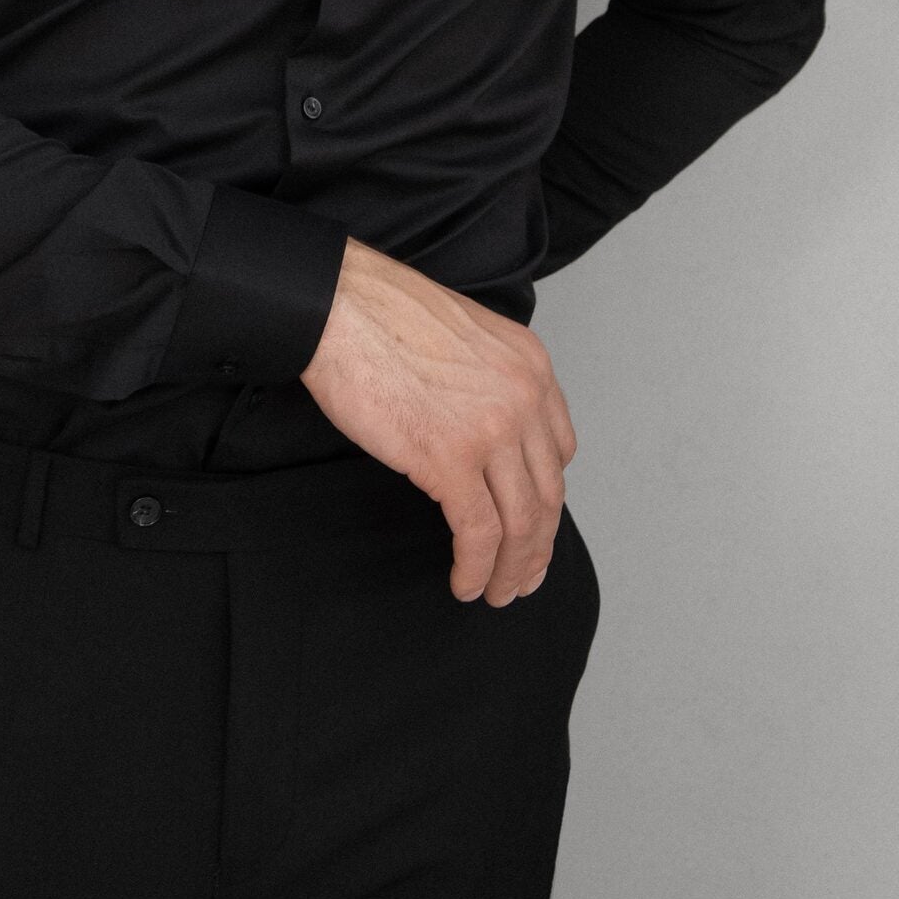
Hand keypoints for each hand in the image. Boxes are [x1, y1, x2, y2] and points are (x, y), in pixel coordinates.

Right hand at [299, 238, 576, 605]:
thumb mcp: (465, 339)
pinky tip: (466, 581)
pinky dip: (476, 567)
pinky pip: (478, 532)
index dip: (547, 497)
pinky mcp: (450, 459)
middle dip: (538, 546)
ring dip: (512, 568)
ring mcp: (491, 430)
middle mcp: (523, 398)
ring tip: (497, 592)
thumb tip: (479, 430)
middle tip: (526, 576)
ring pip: (521, 522)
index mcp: (530, 365)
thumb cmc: (381, 315)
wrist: (339, 306)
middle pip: (547, 494)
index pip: (558, 450)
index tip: (534, 524)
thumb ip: (487, 382)